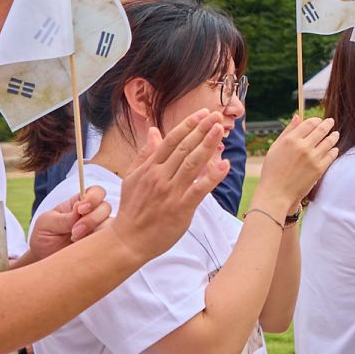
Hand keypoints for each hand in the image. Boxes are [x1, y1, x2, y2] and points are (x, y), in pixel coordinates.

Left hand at [21, 185, 109, 264]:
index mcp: (79, 203)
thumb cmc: (44, 237)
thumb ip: (63, 217)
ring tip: (75, 241)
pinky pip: (112, 241)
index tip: (80, 209)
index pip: (96, 192)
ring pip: (112, 224)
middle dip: (92, 218)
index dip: (93, 197)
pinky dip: (101, 243)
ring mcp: (99, 230)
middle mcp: (93, 214)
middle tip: (74, 232)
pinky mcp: (102, 246)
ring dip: (96, 232)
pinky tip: (86, 248)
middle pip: (106, 207)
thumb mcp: (46, 224)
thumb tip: (78, 208)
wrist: (43, 260)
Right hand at [109, 110, 227, 257]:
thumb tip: (153, 131)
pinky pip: (199, 189)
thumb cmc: (133, 208)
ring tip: (220, 130)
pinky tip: (224, 165)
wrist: (129, 239)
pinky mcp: (180, 209)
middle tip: (217, 116)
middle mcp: (160, 176)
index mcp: (149, 167)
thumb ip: (145, 154)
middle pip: (184, 148)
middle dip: (202, 130)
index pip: (171, 141)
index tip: (203, 114)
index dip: (188, 125)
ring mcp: (170, 192)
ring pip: (192, 164)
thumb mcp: (132, 177)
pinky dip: (212, 177)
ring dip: (208, 145)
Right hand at [253, 113, 338, 216]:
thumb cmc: (273, 170)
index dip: (316, 120)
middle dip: (327, 124)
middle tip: (331, 122)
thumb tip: (298, 116)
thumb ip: (288, 131)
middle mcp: (303, 146)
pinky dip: (334, 150)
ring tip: (335, 134)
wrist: (277, 193)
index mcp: (291, 139)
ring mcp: (312, 158)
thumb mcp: (276, 147)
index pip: (309, 123)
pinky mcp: (319, 169)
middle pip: (321, 130)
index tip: (319, 120)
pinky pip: (331, 155)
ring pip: (329, 142)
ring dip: (333, 136)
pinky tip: (334, 149)